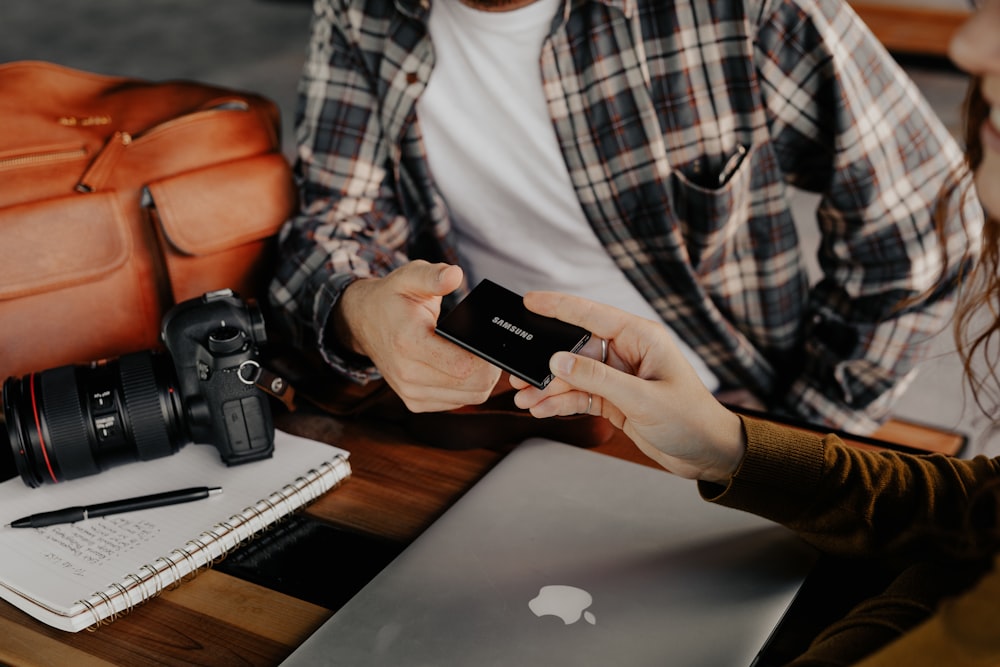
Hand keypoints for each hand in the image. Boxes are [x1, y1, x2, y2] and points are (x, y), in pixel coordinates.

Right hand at [332, 261, 501, 411]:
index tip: (493, 342)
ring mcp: (410, 392)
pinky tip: (462, 368)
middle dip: (491, 369)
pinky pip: (456, 403)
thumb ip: (433, 275)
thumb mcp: (410, 276)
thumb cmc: (392, 298)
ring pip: (469, 398)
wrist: (363, 322)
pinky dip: (467, 388)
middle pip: (473, 386)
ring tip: (479, 356)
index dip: (487, 357)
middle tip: (493, 348)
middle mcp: (408, 374)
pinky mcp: (415, 402)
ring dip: (482, 380)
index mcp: (409, 342)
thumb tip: (455, 274)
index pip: (463, 366)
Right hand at [511, 292, 744, 483]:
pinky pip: (580, 394)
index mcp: (641, 338)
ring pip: (574, 375)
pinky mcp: (614, 399)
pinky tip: (542, 409)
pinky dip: (560, 402)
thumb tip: (559, 361)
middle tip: (519, 372)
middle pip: (576, 348)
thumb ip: (598, 379)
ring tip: (525, 399)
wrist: (708, 454)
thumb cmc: (691, 419)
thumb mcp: (642, 399)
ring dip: (549, 388)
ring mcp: (619, 376)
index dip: (558, 306)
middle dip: (546, 362)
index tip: (529, 301)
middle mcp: (627, 352)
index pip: (592, 314)